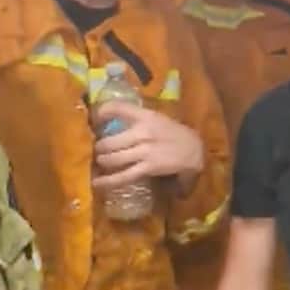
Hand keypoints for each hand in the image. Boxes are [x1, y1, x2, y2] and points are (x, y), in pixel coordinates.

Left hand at [89, 101, 203, 190]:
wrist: (195, 149)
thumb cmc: (173, 132)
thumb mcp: (155, 117)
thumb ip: (135, 117)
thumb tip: (108, 118)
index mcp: (145, 116)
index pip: (117, 108)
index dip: (101, 113)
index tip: (94, 119)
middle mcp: (143, 132)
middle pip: (109, 140)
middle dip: (98, 147)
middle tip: (95, 148)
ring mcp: (145, 151)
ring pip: (113, 158)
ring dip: (102, 161)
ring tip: (99, 161)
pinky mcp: (148, 168)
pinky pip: (124, 176)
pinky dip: (108, 180)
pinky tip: (97, 182)